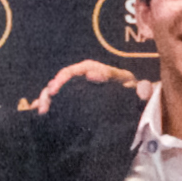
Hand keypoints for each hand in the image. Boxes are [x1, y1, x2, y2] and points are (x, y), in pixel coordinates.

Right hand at [29, 56, 146, 111]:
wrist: (129, 109)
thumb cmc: (132, 99)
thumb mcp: (139, 95)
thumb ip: (144, 92)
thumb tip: (142, 87)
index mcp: (103, 73)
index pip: (89, 68)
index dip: (80, 73)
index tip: (81, 80)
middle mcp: (86, 77)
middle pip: (68, 75)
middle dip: (58, 83)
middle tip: (51, 93)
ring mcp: (77, 90)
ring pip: (58, 87)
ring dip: (48, 95)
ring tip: (42, 108)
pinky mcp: (70, 102)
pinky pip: (55, 100)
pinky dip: (45, 104)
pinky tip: (38, 112)